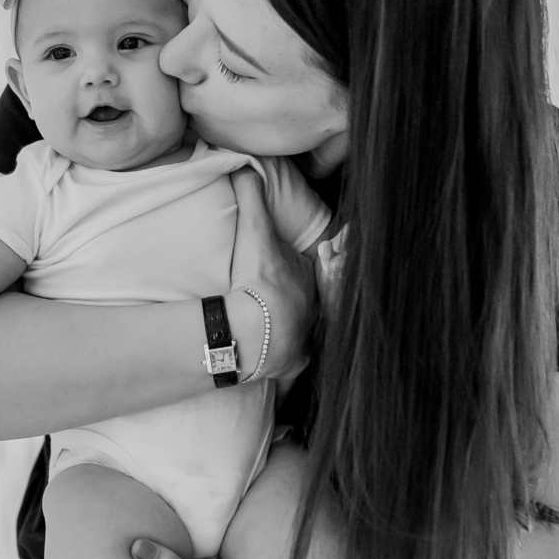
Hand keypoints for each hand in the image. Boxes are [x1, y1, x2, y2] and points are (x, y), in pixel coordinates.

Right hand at [225, 168, 317, 381]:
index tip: (283, 274)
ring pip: (305, 340)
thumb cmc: (258, 282)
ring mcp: (303, 342)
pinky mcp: (289, 367)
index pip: (312, 274)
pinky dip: (286, 382)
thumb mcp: (254, 232)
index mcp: (310, 283)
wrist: (252, 330)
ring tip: (279, 338)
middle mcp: (313, 315)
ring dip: (294, 339)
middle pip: (311, 308)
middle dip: (300, 306)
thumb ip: (251, 199)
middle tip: (279, 307)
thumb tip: (245, 167)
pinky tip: (283, 392)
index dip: (300, 271)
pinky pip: (291, 376)